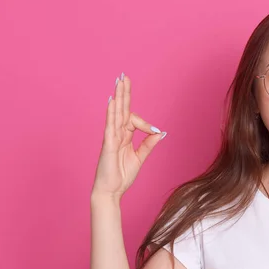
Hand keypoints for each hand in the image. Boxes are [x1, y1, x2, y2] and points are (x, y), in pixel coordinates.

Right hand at [91, 73, 166, 200]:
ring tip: (119, 82)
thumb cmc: (122, 176)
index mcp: (124, 137)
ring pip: (115, 114)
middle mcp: (116, 134)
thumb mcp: (140, 158)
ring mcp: (111, 138)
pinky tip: (112, 102)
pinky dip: (112, 114)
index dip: (145, 123)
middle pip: (121, 110)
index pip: (132, 120)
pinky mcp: (108, 144)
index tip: (155, 132)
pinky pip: (110, 126)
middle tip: (124, 77)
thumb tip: (161, 132)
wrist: (111, 191)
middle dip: (124, 93)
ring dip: (118, 98)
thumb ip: (148, 144)